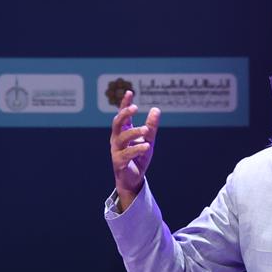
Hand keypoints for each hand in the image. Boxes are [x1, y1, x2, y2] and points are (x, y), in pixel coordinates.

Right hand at [110, 89, 160, 210]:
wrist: (133, 179)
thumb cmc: (138, 158)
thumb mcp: (148, 140)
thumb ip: (151, 126)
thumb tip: (156, 109)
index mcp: (123, 132)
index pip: (123, 115)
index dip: (125, 104)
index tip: (129, 92)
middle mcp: (117, 139)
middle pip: (117, 123)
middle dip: (125, 114)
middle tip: (135, 108)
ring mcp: (116, 150)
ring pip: (122, 138)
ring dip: (134, 132)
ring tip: (146, 130)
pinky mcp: (119, 162)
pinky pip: (127, 154)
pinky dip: (137, 149)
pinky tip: (146, 146)